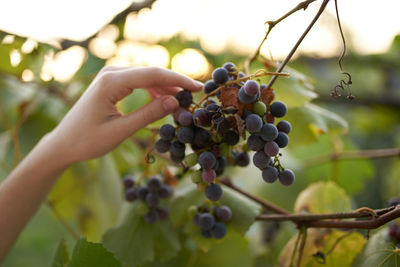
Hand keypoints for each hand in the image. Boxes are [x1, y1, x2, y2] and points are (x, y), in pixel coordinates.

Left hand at [46, 66, 202, 165]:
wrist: (64, 143)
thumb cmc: (88, 141)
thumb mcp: (120, 131)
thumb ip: (148, 114)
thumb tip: (175, 101)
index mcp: (111, 82)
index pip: (153, 74)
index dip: (178, 80)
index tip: (199, 88)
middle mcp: (111, 73)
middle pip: (152, 72)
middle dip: (175, 84)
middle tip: (194, 99)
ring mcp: (111, 76)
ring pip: (147, 76)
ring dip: (165, 88)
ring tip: (182, 104)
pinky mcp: (112, 83)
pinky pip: (138, 82)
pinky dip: (154, 90)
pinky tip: (165, 100)